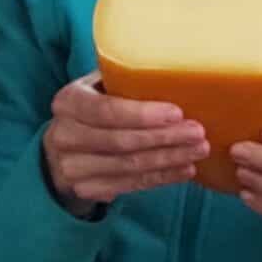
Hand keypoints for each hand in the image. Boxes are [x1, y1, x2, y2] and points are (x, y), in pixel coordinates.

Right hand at [42, 72, 207, 205]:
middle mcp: (63, 135)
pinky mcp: (85, 189)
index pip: (106, 111)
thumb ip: (126, 79)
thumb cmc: (95, 105)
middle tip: (198, 133)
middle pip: (120, 141)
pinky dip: (161, 178)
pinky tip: (185, 169)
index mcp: (68, 102)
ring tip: (198, 151)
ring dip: (168, 160)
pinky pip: (129, 185)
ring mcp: (72, 167)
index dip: (142, 114)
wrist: (65, 144)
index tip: (177, 113)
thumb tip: (179, 71)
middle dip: (164, 138)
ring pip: (128, 166)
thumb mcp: (101, 85)